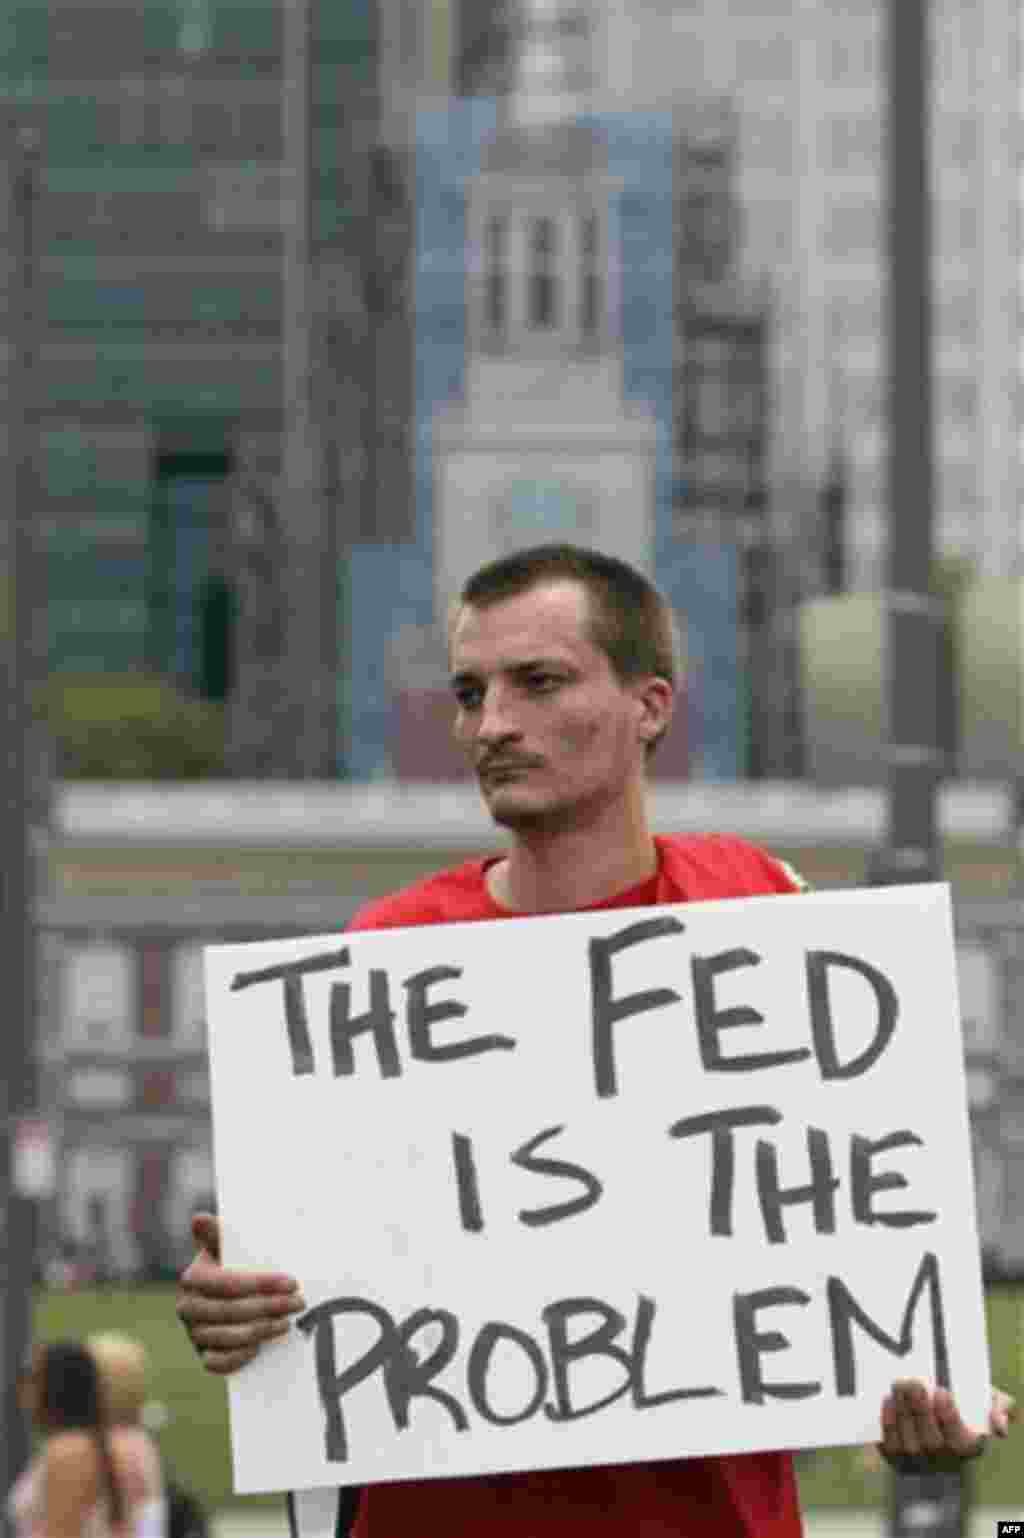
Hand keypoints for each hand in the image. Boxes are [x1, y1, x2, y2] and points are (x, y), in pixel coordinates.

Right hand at [175, 1212, 306, 1375]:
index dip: (261, 1284)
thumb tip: (199, 1218)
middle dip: (269, 1306)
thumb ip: (217, 1233)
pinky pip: (216, 1364)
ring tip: (287, 1322)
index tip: (291, 1282)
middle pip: (230, 1311)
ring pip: (227, 1337)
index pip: (228, 1283)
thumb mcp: (225, 1246)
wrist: (224, 1295)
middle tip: (298, 1302)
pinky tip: (258, 1347)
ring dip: (261, 1331)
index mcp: (192, 1278)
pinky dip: (237, 1357)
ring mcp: (193, 1333)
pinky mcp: (202, 1354)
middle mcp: (187, 1307)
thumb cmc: (230, 1265)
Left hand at [878, 1379, 1016, 1469]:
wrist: (936, 1418)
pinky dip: (888, 1423)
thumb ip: (1000, 1408)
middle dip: (920, 1410)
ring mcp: (918, 1461)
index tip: (941, 1391)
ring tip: (899, 1385)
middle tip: (914, 1383)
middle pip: (930, 1440)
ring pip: (908, 1441)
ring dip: (902, 1412)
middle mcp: (942, 1459)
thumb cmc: (965, 1408)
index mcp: (967, 1447)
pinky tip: (887, 1401)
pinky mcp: (896, 1457)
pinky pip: (890, 1444)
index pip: (958, 1438)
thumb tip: (999, 1426)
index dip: (948, 1416)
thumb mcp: (986, 1403)